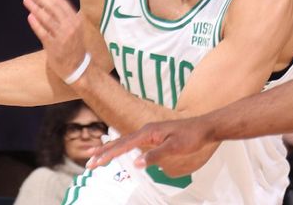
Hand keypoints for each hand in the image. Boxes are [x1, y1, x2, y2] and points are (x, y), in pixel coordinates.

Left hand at [23, 0, 85, 79]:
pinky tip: (30, 17)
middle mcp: (70, 26)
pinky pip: (43, 32)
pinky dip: (36, 24)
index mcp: (75, 19)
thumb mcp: (74, 27)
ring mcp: (62, 36)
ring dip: (34, 7)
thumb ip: (63, 16)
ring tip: (26, 0)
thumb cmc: (73, 46)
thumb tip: (46, 0)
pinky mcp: (54, 47)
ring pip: (46, 18)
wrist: (78, 68)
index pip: (60, 1)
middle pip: (52, 6)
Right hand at [88, 117, 218, 176]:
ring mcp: (149, 132)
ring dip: (110, 149)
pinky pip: (133, 142)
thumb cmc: (190, 136)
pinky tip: (118, 150)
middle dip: (104, 152)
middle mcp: (145, 130)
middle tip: (89, 160)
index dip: (108, 154)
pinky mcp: (153, 136)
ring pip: (125, 142)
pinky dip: (122, 147)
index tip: (96, 161)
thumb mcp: (174, 148)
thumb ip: (155, 155)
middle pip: (120, 142)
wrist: (203, 127)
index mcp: (148, 132)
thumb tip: (137, 164)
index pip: (124, 145)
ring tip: (96, 154)